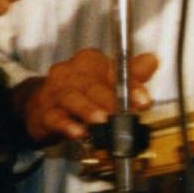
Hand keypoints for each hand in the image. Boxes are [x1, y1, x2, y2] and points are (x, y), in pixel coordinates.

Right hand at [19, 49, 157, 142]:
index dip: (131, 85)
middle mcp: (71, 72)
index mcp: (91, 61)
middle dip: (110, 99)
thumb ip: (131, 74)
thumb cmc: (80, 92)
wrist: (42, 105)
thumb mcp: (106, 81)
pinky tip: (78, 132)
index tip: (143, 100)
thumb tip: (151, 60)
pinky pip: (55, 118)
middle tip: (125, 113)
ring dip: (88, 110)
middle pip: (92, 84)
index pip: (114, 70)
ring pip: (72, 98)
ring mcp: (55, 91)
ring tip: (102, 121)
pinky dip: (67, 125)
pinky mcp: (45, 112)